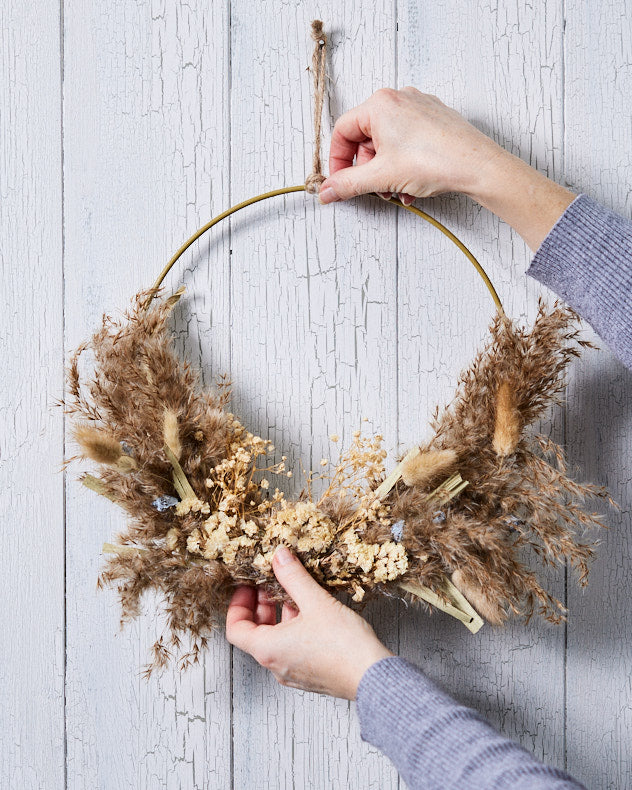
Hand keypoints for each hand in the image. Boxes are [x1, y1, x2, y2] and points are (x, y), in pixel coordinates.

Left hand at [225, 545, 393, 699]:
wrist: (373, 677)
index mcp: (269, 650)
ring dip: (280, 617)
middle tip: (270, 586)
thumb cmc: (344, 646)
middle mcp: (276, 665)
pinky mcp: (310, 676)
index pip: (236, 629)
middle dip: (261, 606)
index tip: (248, 587)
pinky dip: (294, 629)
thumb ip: (293, 577)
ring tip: (295, 595)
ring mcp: (293, 673)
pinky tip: (313, 613)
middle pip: (255, 634)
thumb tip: (279, 557)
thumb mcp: (316, 601)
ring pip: (276, 641)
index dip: (238, 604)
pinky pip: (292, 649)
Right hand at [319, 86, 575, 251]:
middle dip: (368, 170)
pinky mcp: (435, 120)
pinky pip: (407, 142)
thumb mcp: (381, 177)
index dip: (338, 161)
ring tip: (397, 191)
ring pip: (387, 143)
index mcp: (380, 104)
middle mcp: (399, 99)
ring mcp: (419, 108)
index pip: (342, 131)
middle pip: (366, 138)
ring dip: (386, 173)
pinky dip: (404, 166)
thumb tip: (329, 191)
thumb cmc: (435, 161)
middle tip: (376, 190)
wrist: (478, 167)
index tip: (340, 183)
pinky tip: (412, 187)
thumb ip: (348, 184)